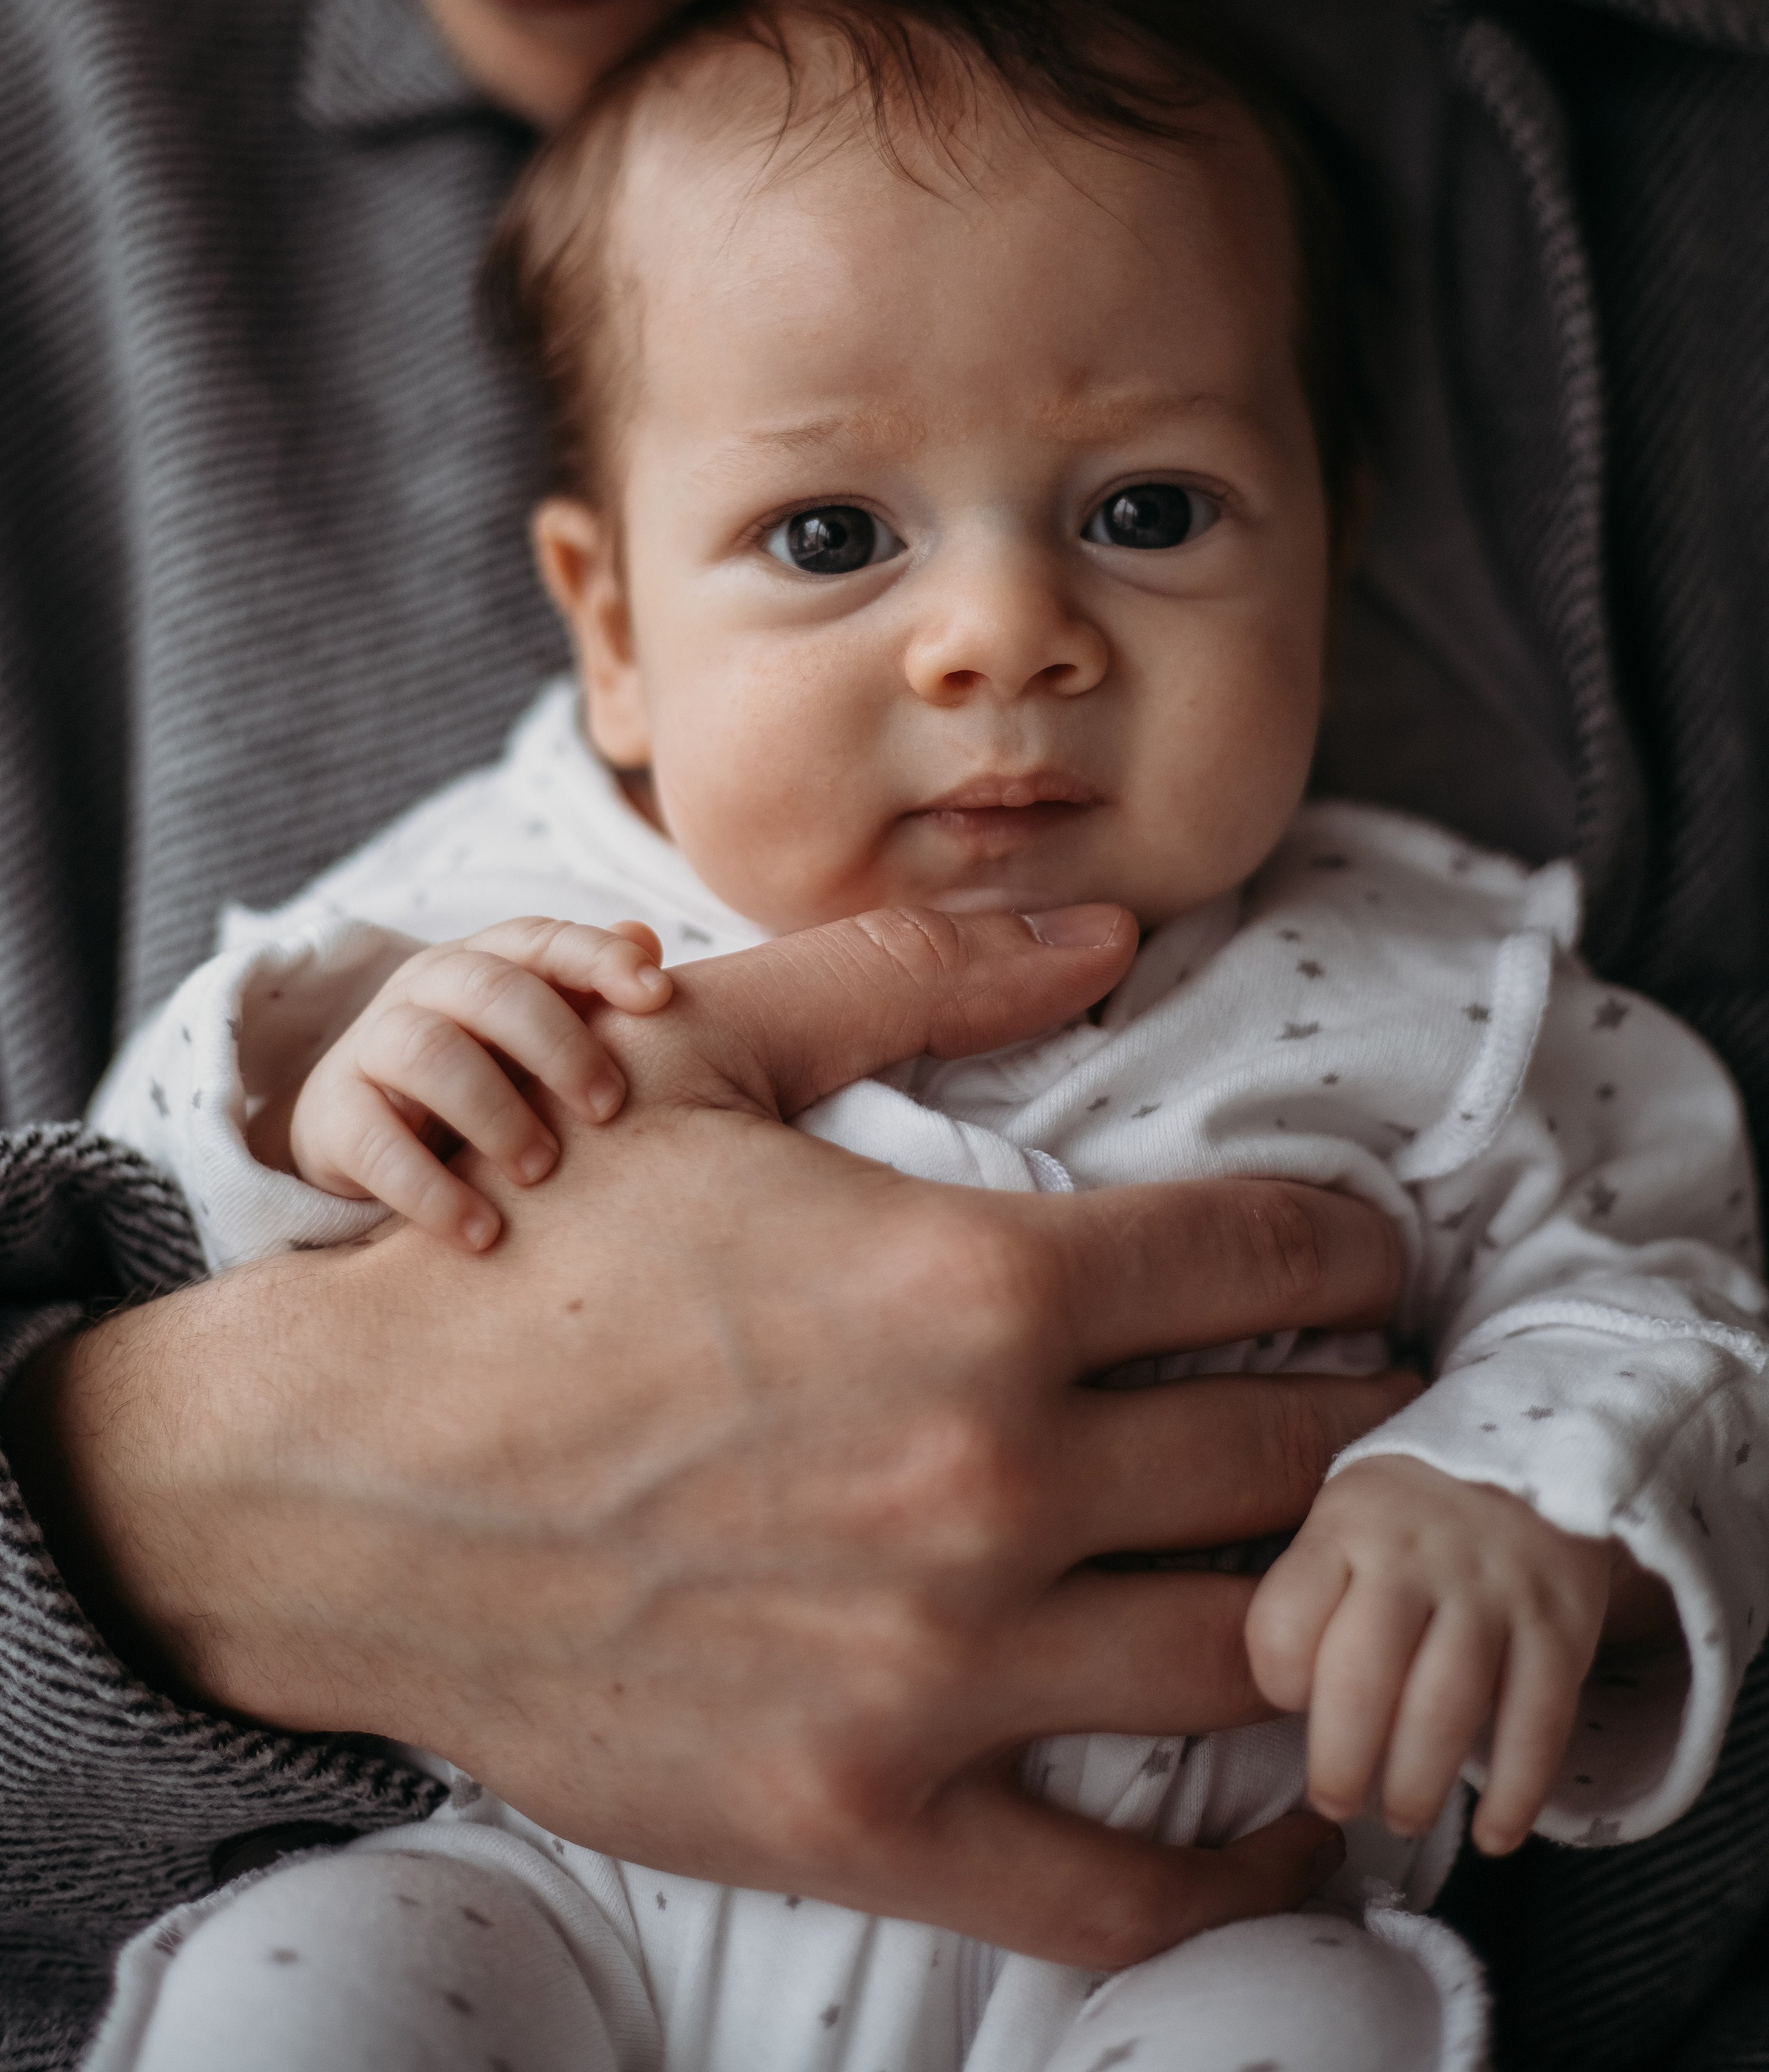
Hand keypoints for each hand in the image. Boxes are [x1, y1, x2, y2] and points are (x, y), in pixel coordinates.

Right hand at [13, 904, 1412, 1969]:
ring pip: (1244, 1652)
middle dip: (1358, 1411)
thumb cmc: (533, 1248)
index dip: (1348, 1249)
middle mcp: (983, 1478)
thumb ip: (915, 977)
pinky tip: (1291, 1805)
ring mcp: (933, 1666)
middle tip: (1373, 1400)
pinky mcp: (866, 1813)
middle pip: (1285, 1449)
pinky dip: (1241, 1862)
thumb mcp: (705, 1053)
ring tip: (1341, 1563)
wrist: (351, 1479)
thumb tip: (1100, 932)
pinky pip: (1122, 1888)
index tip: (1363, 1262)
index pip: (1265, 1256)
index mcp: (969, 1284)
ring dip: (1324, 1599)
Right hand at [276, 916, 672, 1250]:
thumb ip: (590, 991)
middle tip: (607, 1108)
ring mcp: (371, 1045)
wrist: (358, 1131)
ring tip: (540, 1171)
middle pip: (491, 989)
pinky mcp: (333, 1115)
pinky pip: (375, 1144)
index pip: (543, 940)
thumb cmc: (481, 1075)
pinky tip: (481, 1233)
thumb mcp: (534, 1036)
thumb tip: (648, 941)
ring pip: (428, 1053)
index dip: (599, 959)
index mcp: (487, 960)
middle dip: (557, 1045)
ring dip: (494, 1113)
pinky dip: (431, 1192)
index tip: (658, 997)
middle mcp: (426, 989)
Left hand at [1244, 1454, 1612, 1855]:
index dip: (1278, 1680)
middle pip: (1362, 1680)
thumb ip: (1314, 1593)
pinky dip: (1517, 1791)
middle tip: (1338, 1804)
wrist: (1536, 1444)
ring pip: (1446, 1708)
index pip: (1285, 1622)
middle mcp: (1415, 1556)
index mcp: (1345, 1526)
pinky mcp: (1563, 1622)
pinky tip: (1496, 1836)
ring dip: (1418, 1785)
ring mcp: (1493, 1589)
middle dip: (1341, 1765)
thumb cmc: (1411, 1510)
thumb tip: (1291, 1707)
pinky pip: (1539, 1722)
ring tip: (1402, 1817)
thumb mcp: (1344, 1515)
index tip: (1290, 1702)